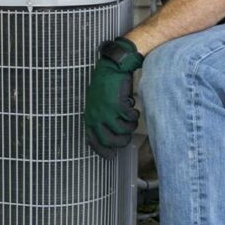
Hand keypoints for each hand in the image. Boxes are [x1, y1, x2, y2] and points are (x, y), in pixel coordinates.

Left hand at [84, 37, 143, 158]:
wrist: (112, 68)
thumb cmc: (105, 86)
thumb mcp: (96, 105)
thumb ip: (99, 120)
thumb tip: (107, 140)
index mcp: (89, 117)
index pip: (92, 141)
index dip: (102, 151)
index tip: (111, 156)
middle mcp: (96, 116)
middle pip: (110, 141)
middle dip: (122, 141)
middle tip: (127, 136)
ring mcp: (106, 111)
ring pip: (123, 130)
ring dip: (130, 126)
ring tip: (130, 118)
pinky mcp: (118, 105)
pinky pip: (130, 118)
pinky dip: (134, 115)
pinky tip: (133, 108)